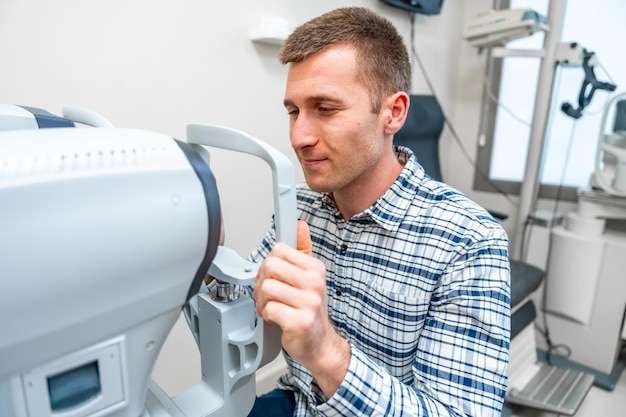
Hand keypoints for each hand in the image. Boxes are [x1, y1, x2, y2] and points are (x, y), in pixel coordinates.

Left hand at [253, 220, 349, 396]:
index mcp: (315, 269)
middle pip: (270, 266)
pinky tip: (275, 318)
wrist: (321, 344)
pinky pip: (269, 309)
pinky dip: (266, 315)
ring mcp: (309, 303)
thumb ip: (303, 250)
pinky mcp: (300, 322)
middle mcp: (314, 283)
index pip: (279, 250)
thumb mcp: (310, 278)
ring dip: (262, 301)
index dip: (269, 264)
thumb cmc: (311, 311)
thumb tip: (300, 226)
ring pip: (266, 288)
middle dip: (262, 281)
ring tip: (271, 306)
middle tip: (268, 293)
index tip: (273, 276)